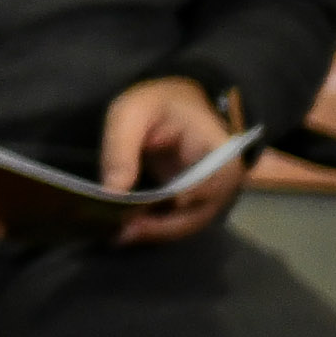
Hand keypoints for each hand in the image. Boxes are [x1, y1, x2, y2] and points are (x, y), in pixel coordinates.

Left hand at [103, 76, 242, 244]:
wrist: (177, 101)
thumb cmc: (159, 101)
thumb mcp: (133, 112)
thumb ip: (122, 148)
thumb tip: (112, 192)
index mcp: (221, 154)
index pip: (208, 187)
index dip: (178, 202)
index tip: (144, 214)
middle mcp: (223, 182)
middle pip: (197, 215)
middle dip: (159, 227)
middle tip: (121, 232)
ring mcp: (210, 194)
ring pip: (186, 224)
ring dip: (154, 232)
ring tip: (117, 234)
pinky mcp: (195, 201)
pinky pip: (178, 221)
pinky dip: (154, 227)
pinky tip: (126, 229)